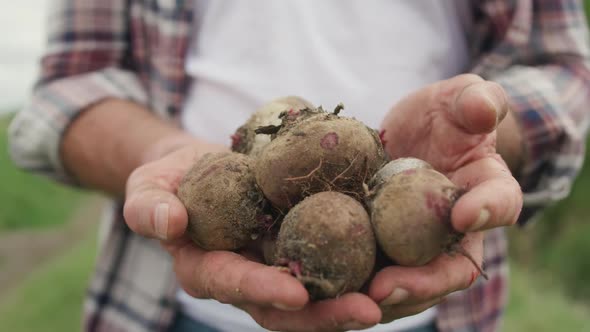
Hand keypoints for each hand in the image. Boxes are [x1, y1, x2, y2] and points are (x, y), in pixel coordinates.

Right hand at [123, 140, 381, 330]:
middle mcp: (250, 279)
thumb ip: (149, 206)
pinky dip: (366, 265)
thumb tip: (167, 223)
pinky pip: (336, 260)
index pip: (235, 285)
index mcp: (209, 270)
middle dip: (326, 314)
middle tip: (368, 310)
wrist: (205, 168)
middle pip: (288, 308)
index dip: (262, 291)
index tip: (295, 294)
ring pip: (320, 293)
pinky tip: (400, 261)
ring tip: (396, 293)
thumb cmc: (174, 179)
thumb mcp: (149, 186)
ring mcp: (280, 266)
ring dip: (356, 297)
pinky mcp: (305, 246)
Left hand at [372, 74, 522, 321]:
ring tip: (360, 298)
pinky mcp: (389, 249)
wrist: (415, 135)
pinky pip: (379, 274)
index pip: (501, 203)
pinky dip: (360, 286)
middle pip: (453, 268)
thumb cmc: (444, 116)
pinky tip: (333, 289)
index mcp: (487, 189)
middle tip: (390, 284)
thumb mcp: (460, 98)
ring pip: (415, 283)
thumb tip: (483, 108)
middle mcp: (460, 230)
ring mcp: (423, 245)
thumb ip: (477, 99)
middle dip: (425, 282)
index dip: (488, 211)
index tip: (463, 213)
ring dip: (390, 296)